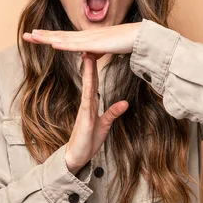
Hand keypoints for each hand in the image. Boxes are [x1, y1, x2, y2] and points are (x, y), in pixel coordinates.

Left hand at [22, 22, 141, 54]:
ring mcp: (90, 39)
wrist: (140, 36)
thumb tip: (87, 56)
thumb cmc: (126, 41)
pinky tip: (53, 44)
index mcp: (87, 38)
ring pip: (64, 39)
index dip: (49, 36)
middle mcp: (85, 36)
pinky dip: (64, 45)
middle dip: (42, 35)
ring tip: (33, 36)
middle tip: (26, 35)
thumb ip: (96, 52)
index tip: (36, 35)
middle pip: (60, 36)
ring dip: (48, 38)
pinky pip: (77, 45)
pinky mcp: (96, 44)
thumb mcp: (106, 49)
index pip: (64, 37)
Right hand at [65, 52, 128, 173]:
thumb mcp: (105, 125)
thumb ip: (113, 112)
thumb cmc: (88, 141)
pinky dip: (88, 89)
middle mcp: (86, 103)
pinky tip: (89, 81)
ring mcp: (84, 109)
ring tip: (88, 55)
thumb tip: (125, 102)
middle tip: (90, 44)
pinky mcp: (83, 118)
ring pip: (87, 86)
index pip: (93, 81)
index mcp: (91, 103)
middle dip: (90, 62)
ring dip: (87, 71)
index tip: (96, 52)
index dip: (94, 67)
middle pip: (89, 79)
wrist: (77, 157)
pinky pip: (86, 101)